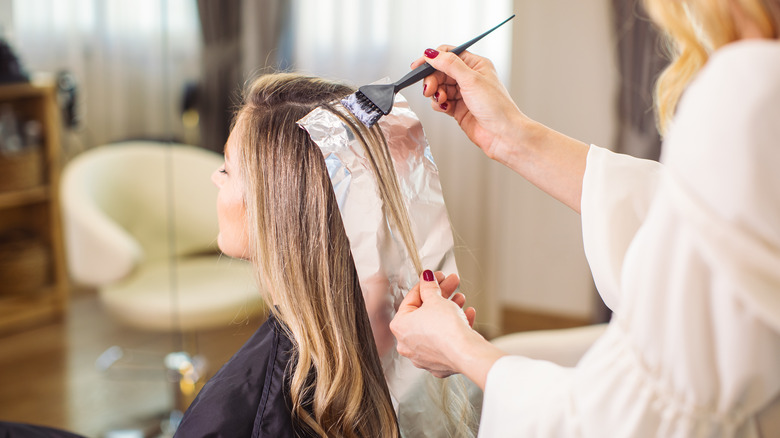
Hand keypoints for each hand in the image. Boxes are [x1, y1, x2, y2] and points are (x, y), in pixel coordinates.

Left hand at [390, 270, 476, 377]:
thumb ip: (429, 287)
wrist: (466, 354)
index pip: (411, 299)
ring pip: (435, 327)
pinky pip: (445, 341)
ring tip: (460, 298)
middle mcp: (407, 343)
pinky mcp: (439, 363)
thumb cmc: (446, 329)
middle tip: (451, 283)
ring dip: (448, 310)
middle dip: (440, 296)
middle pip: (424, 313)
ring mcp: (423, 355)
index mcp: (399, 326)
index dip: (425, 284)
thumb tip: (426, 279)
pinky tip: (466, 315)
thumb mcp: (436, 300)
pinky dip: (454, 328)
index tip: (434, 277)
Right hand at [412, 47, 589, 212]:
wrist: (503, 135)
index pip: (449, 55)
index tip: (418, 66)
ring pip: (439, 87)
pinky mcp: (458, 108)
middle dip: (432, 79)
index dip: (432, 59)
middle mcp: (469, 78)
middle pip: (441, 72)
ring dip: (436, 93)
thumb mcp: (471, 80)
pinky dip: (439, 104)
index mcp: (476, 65)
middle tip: (429, 89)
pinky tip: (445, 107)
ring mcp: (463, 94)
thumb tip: (432, 53)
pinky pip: (441, 101)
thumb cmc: (496, 107)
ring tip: (441, 99)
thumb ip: (450, 65)